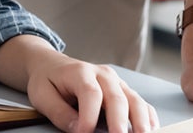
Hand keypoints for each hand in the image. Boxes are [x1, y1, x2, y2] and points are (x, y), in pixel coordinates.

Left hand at [0, 36, 157, 132]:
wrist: (51, 65)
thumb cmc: (47, 80)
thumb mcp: (42, 95)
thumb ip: (60, 112)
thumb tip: (78, 129)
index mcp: (80, 72)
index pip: (90, 93)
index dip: (89, 116)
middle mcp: (102, 74)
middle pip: (116, 96)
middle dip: (120, 121)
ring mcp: (116, 81)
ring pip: (133, 98)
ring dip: (140, 119)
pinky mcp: (123, 90)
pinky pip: (140, 102)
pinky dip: (147, 115)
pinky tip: (150, 128)